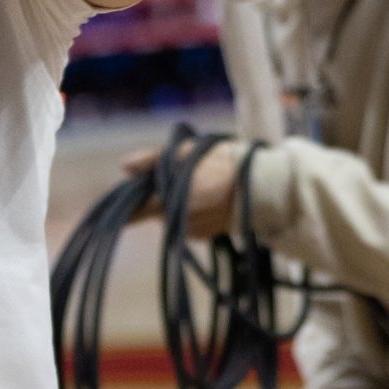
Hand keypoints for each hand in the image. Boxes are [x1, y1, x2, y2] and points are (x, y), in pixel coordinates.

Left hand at [117, 140, 241, 238]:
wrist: (263, 189)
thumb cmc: (224, 164)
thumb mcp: (188, 152)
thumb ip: (154, 159)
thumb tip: (125, 166)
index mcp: (168, 200)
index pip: (136, 208)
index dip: (130, 201)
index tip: (128, 196)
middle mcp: (176, 221)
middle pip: (156, 210)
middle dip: (161, 196)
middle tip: (181, 177)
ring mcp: (190, 231)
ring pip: (172, 217)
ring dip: (178, 204)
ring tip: (200, 185)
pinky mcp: (204, 236)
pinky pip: (188, 224)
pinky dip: (192, 212)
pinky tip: (209, 199)